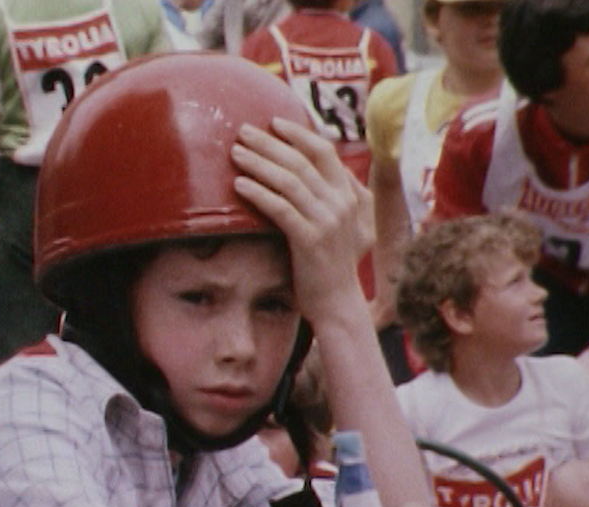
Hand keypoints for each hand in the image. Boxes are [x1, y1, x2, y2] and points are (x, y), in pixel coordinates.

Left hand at [230, 118, 373, 322]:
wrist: (338, 303)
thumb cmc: (336, 264)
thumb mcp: (352, 225)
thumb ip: (344, 195)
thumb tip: (331, 168)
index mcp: (351, 196)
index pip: (325, 152)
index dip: (298, 134)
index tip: (274, 122)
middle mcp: (342, 204)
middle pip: (301, 161)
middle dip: (269, 143)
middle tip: (242, 131)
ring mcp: (327, 222)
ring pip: (289, 181)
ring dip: (259, 163)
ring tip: (235, 153)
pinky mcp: (310, 240)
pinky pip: (280, 209)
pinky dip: (259, 193)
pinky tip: (239, 185)